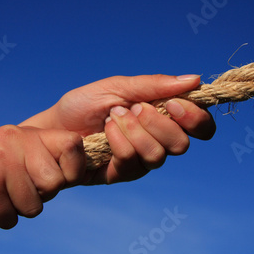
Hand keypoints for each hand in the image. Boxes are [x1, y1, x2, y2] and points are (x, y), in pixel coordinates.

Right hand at [0, 125, 84, 228]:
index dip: (73, 169)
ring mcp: (0, 159)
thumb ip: (41, 160)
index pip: (74, 145)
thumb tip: (79, 175)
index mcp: (27, 133)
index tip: (58, 180)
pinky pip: (9, 216)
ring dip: (16, 210)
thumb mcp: (11, 154)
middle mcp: (16, 140)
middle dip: (39, 197)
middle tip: (14, 191)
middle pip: (56, 184)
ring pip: (34, 205)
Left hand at [21, 74, 215, 183]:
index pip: (199, 126)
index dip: (194, 117)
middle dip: (158, 124)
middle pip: (182, 144)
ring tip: (112, 118)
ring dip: (134, 132)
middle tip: (134, 109)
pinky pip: (133, 163)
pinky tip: (105, 132)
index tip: (172, 104)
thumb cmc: (85, 104)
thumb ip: (154, 86)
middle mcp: (157, 141)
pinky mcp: (122, 174)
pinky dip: (119, 142)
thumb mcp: (118, 87)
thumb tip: (195, 79)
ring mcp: (140, 160)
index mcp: (162, 117)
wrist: (54, 125)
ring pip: (158, 156)